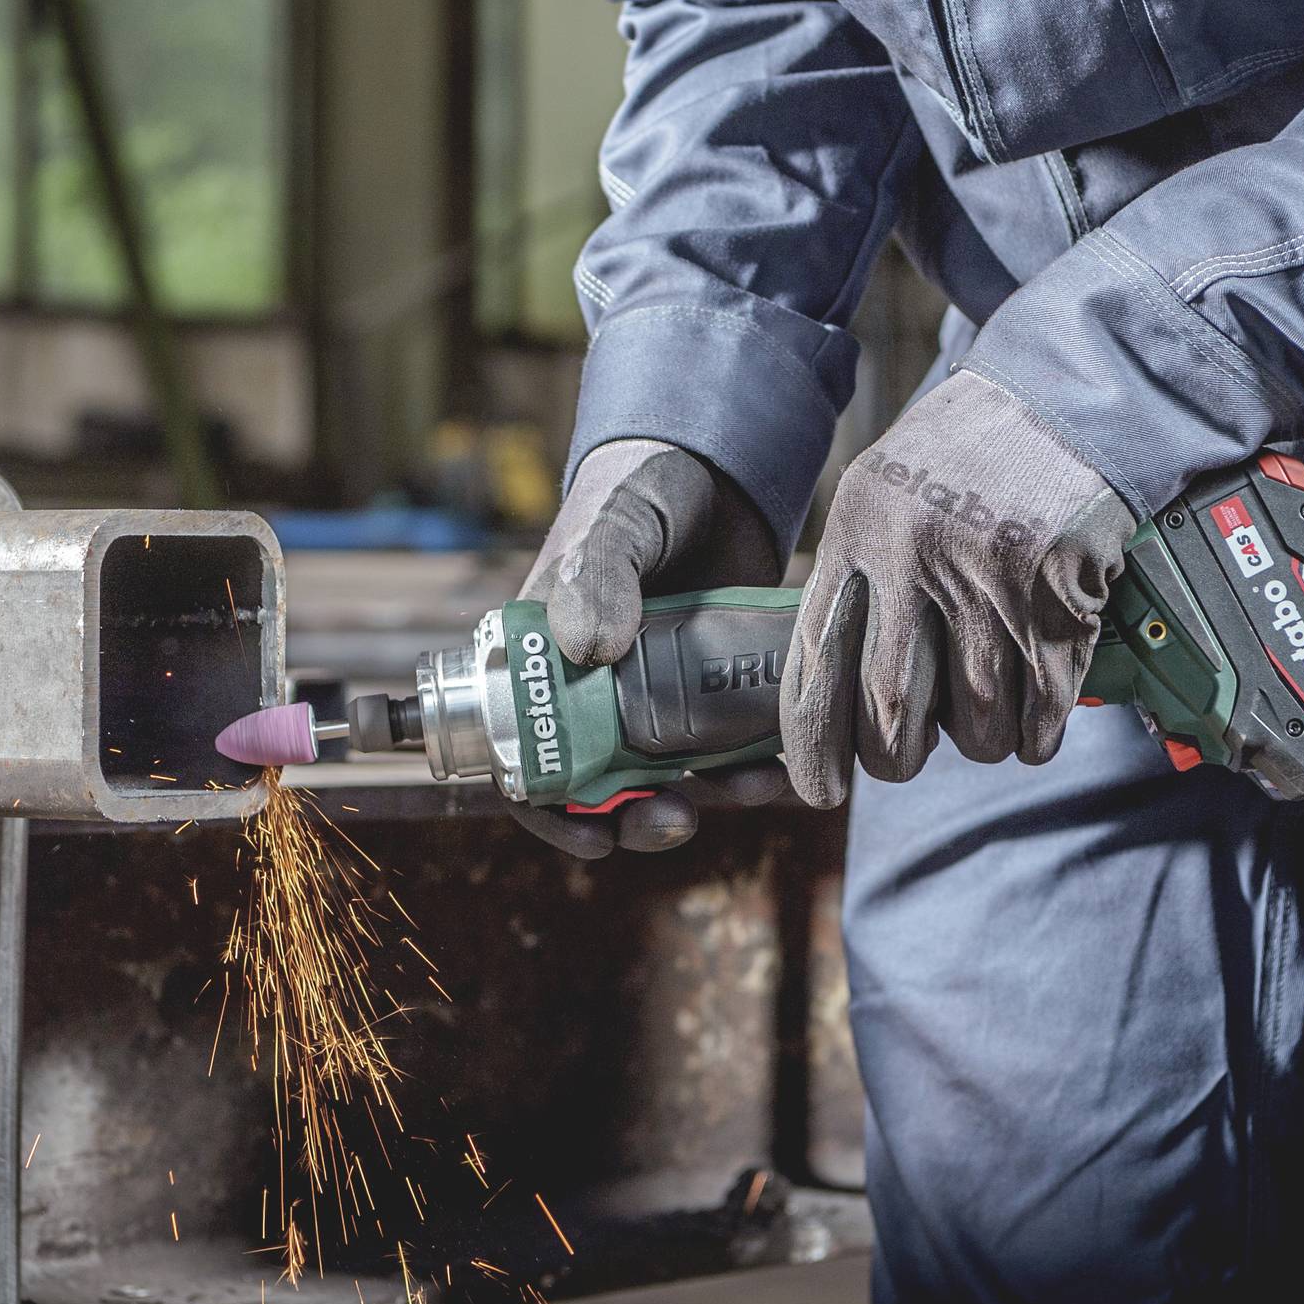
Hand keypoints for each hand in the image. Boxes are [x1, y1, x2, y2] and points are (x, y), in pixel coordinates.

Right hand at [512, 439, 788, 858]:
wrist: (722, 467)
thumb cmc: (643, 487)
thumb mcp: (615, 526)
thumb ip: (597, 576)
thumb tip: (588, 650)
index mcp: (546, 661)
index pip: (527, 755)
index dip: (553, 810)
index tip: (596, 837)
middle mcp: (597, 689)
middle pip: (603, 785)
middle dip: (639, 818)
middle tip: (679, 821)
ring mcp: (660, 693)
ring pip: (674, 776)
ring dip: (707, 799)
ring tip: (750, 790)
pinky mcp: (717, 686)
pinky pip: (729, 748)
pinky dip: (750, 768)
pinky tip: (776, 766)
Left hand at [782, 369, 1134, 807]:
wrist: (1064, 402)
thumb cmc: (959, 461)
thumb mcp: (875, 499)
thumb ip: (849, 586)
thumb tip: (826, 703)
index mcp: (856, 536)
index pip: (813, 671)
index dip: (812, 751)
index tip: (821, 790)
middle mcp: (916, 561)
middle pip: (890, 717)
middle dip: (896, 758)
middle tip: (905, 752)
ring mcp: (993, 584)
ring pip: (975, 728)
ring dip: (978, 741)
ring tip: (982, 704)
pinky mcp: (1062, 603)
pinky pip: (1041, 716)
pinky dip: (1035, 734)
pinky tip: (1034, 709)